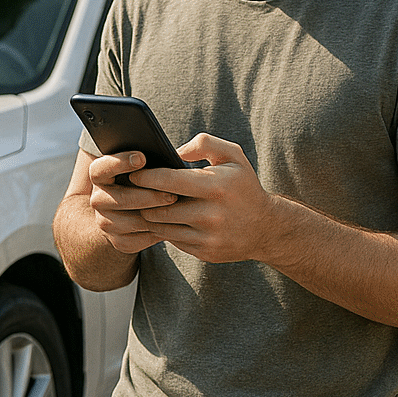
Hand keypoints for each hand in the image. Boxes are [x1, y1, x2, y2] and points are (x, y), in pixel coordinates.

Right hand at [86, 151, 179, 253]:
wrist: (131, 213)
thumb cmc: (143, 181)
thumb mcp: (141, 168)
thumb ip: (149, 159)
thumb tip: (175, 156)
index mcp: (100, 176)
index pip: (100, 169)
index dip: (119, 162)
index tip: (142, 157)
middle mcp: (98, 200)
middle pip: (121, 199)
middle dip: (149, 196)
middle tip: (172, 194)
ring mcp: (106, 223)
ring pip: (134, 221)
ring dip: (157, 215)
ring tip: (177, 208)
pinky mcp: (120, 242)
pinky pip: (141, 239)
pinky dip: (159, 231)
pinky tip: (174, 223)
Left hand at [128, 133, 288, 263]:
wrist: (265, 228)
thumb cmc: (243, 186)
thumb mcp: (233, 156)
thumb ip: (204, 143)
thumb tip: (174, 152)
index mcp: (216, 186)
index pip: (168, 181)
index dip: (146, 177)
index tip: (133, 174)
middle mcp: (212, 215)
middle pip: (159, 208)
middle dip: (143, 199)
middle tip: (131, 191)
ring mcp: (207, 237)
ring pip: (161, 227)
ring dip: (149, 215)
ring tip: (142, 204)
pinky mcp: (204, 252)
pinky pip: (172, 240)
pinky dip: (164, 229)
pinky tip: (160, 219)